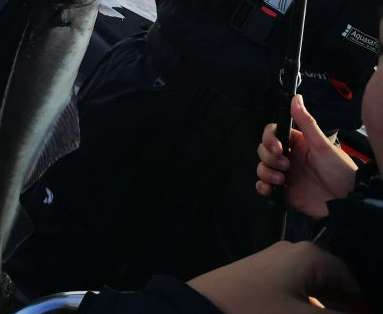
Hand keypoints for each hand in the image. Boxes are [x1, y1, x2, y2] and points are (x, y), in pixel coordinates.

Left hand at [188, 241, 370, 313]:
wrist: (197, 312)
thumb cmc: (255, 313)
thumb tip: (365, 313)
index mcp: (311, 256)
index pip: (358, 281)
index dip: (370, 304)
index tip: (372, 313)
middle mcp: (296, 255)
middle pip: (339, 287)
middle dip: (351, 306)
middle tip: (359, 313)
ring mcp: (278, 268)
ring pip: (319, 294)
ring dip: (327, 309)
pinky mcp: (263, 283)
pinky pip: (299, 298)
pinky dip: (310, 309)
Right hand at [256, 95, 356, 218]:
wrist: (346, 202)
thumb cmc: (339, 170)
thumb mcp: (322, 145)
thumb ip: (307, 122)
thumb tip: (296, 98)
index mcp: (296, 143)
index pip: (272, 134)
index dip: (269, 139)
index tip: (277, 147)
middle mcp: (288, 157)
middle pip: (263, 150)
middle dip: (269, 157)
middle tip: (286, 166)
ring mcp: (285, 174)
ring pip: (262, 168)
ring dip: (266, 172)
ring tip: (282, 180)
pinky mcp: (284, 192)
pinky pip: (264, 187)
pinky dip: (262, 187)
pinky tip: (270, 189)